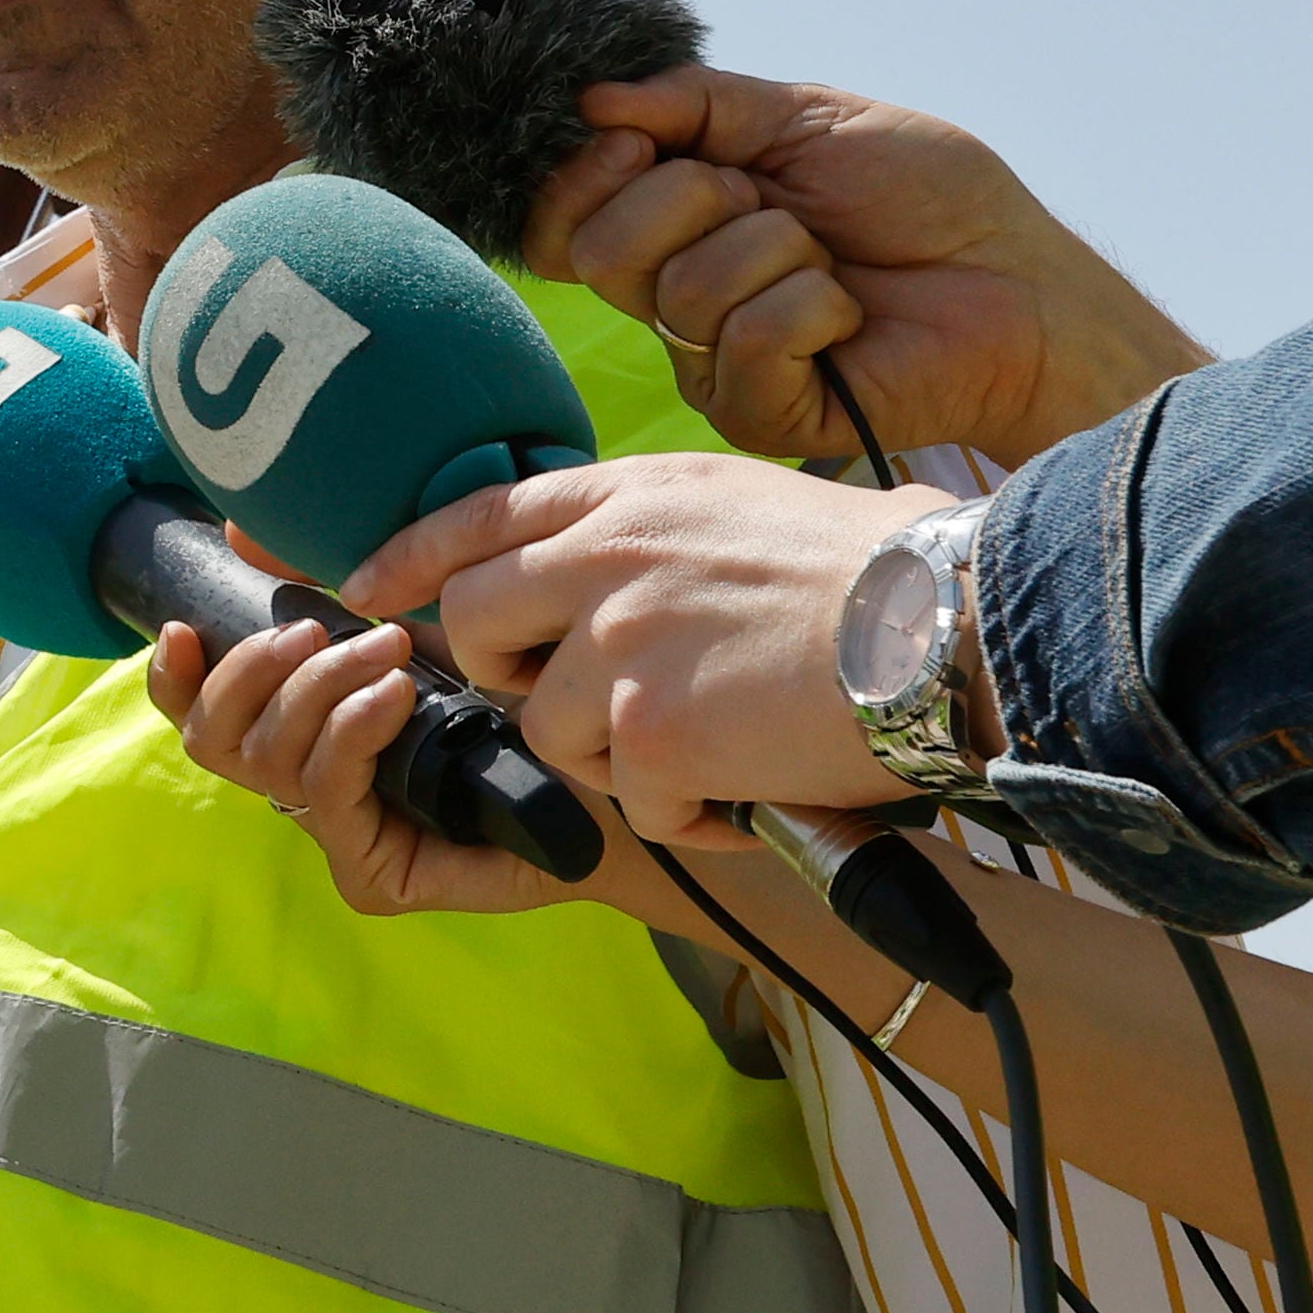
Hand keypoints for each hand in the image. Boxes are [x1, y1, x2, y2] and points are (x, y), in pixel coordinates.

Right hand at [144, 613, 588, 917]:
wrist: (610, 774)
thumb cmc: (517, 696)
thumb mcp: (417, 622)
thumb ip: (332, 586)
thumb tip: (237, 532)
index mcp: (301, 734)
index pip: (202, 718)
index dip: (174, 679)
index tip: (181, 626)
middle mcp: (305, 790)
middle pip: (215, 740)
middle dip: (251, 670)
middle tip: (317, 630)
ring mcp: (336, 839)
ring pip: (267, 762)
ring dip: (315, 690)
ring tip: (385, 651)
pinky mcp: (372, 878)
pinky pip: (327, 795)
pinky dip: (349, 733)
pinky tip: (392, 697)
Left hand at [341, 457, 956, 845]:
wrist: (951, 623)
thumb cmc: (871, 571)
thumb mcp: (729, 503)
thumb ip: (642, 531)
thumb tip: (591, 571)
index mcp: (622, 498)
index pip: (473, 517)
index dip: (406, 557)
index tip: (362, 587)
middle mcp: (601, 559)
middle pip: (470, 623)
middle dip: (505, 677)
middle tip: (584, 704)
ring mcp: (618, 644)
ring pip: (547, 728)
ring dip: (617, 759)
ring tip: (712, 747)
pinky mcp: (651, 729)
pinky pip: (629, 798)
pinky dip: (686, 814)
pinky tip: (748, 789)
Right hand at [522, 65, 1206, 467]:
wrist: (1019, 281)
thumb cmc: (927, 198)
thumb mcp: (806, 117)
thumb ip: (696, 101)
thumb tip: (593, 99)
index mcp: (675, 226)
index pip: (561, 223)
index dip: (582, 177)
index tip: (641, 139)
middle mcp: (677, 297)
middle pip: (601, 254)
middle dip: (696, 199)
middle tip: (776, 205)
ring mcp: (712, 362)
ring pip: (681, 292)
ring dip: (778, 252)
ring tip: (832, 263)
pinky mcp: (760, 414)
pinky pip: (743, 344)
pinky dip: (811, 308)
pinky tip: (850, 318)